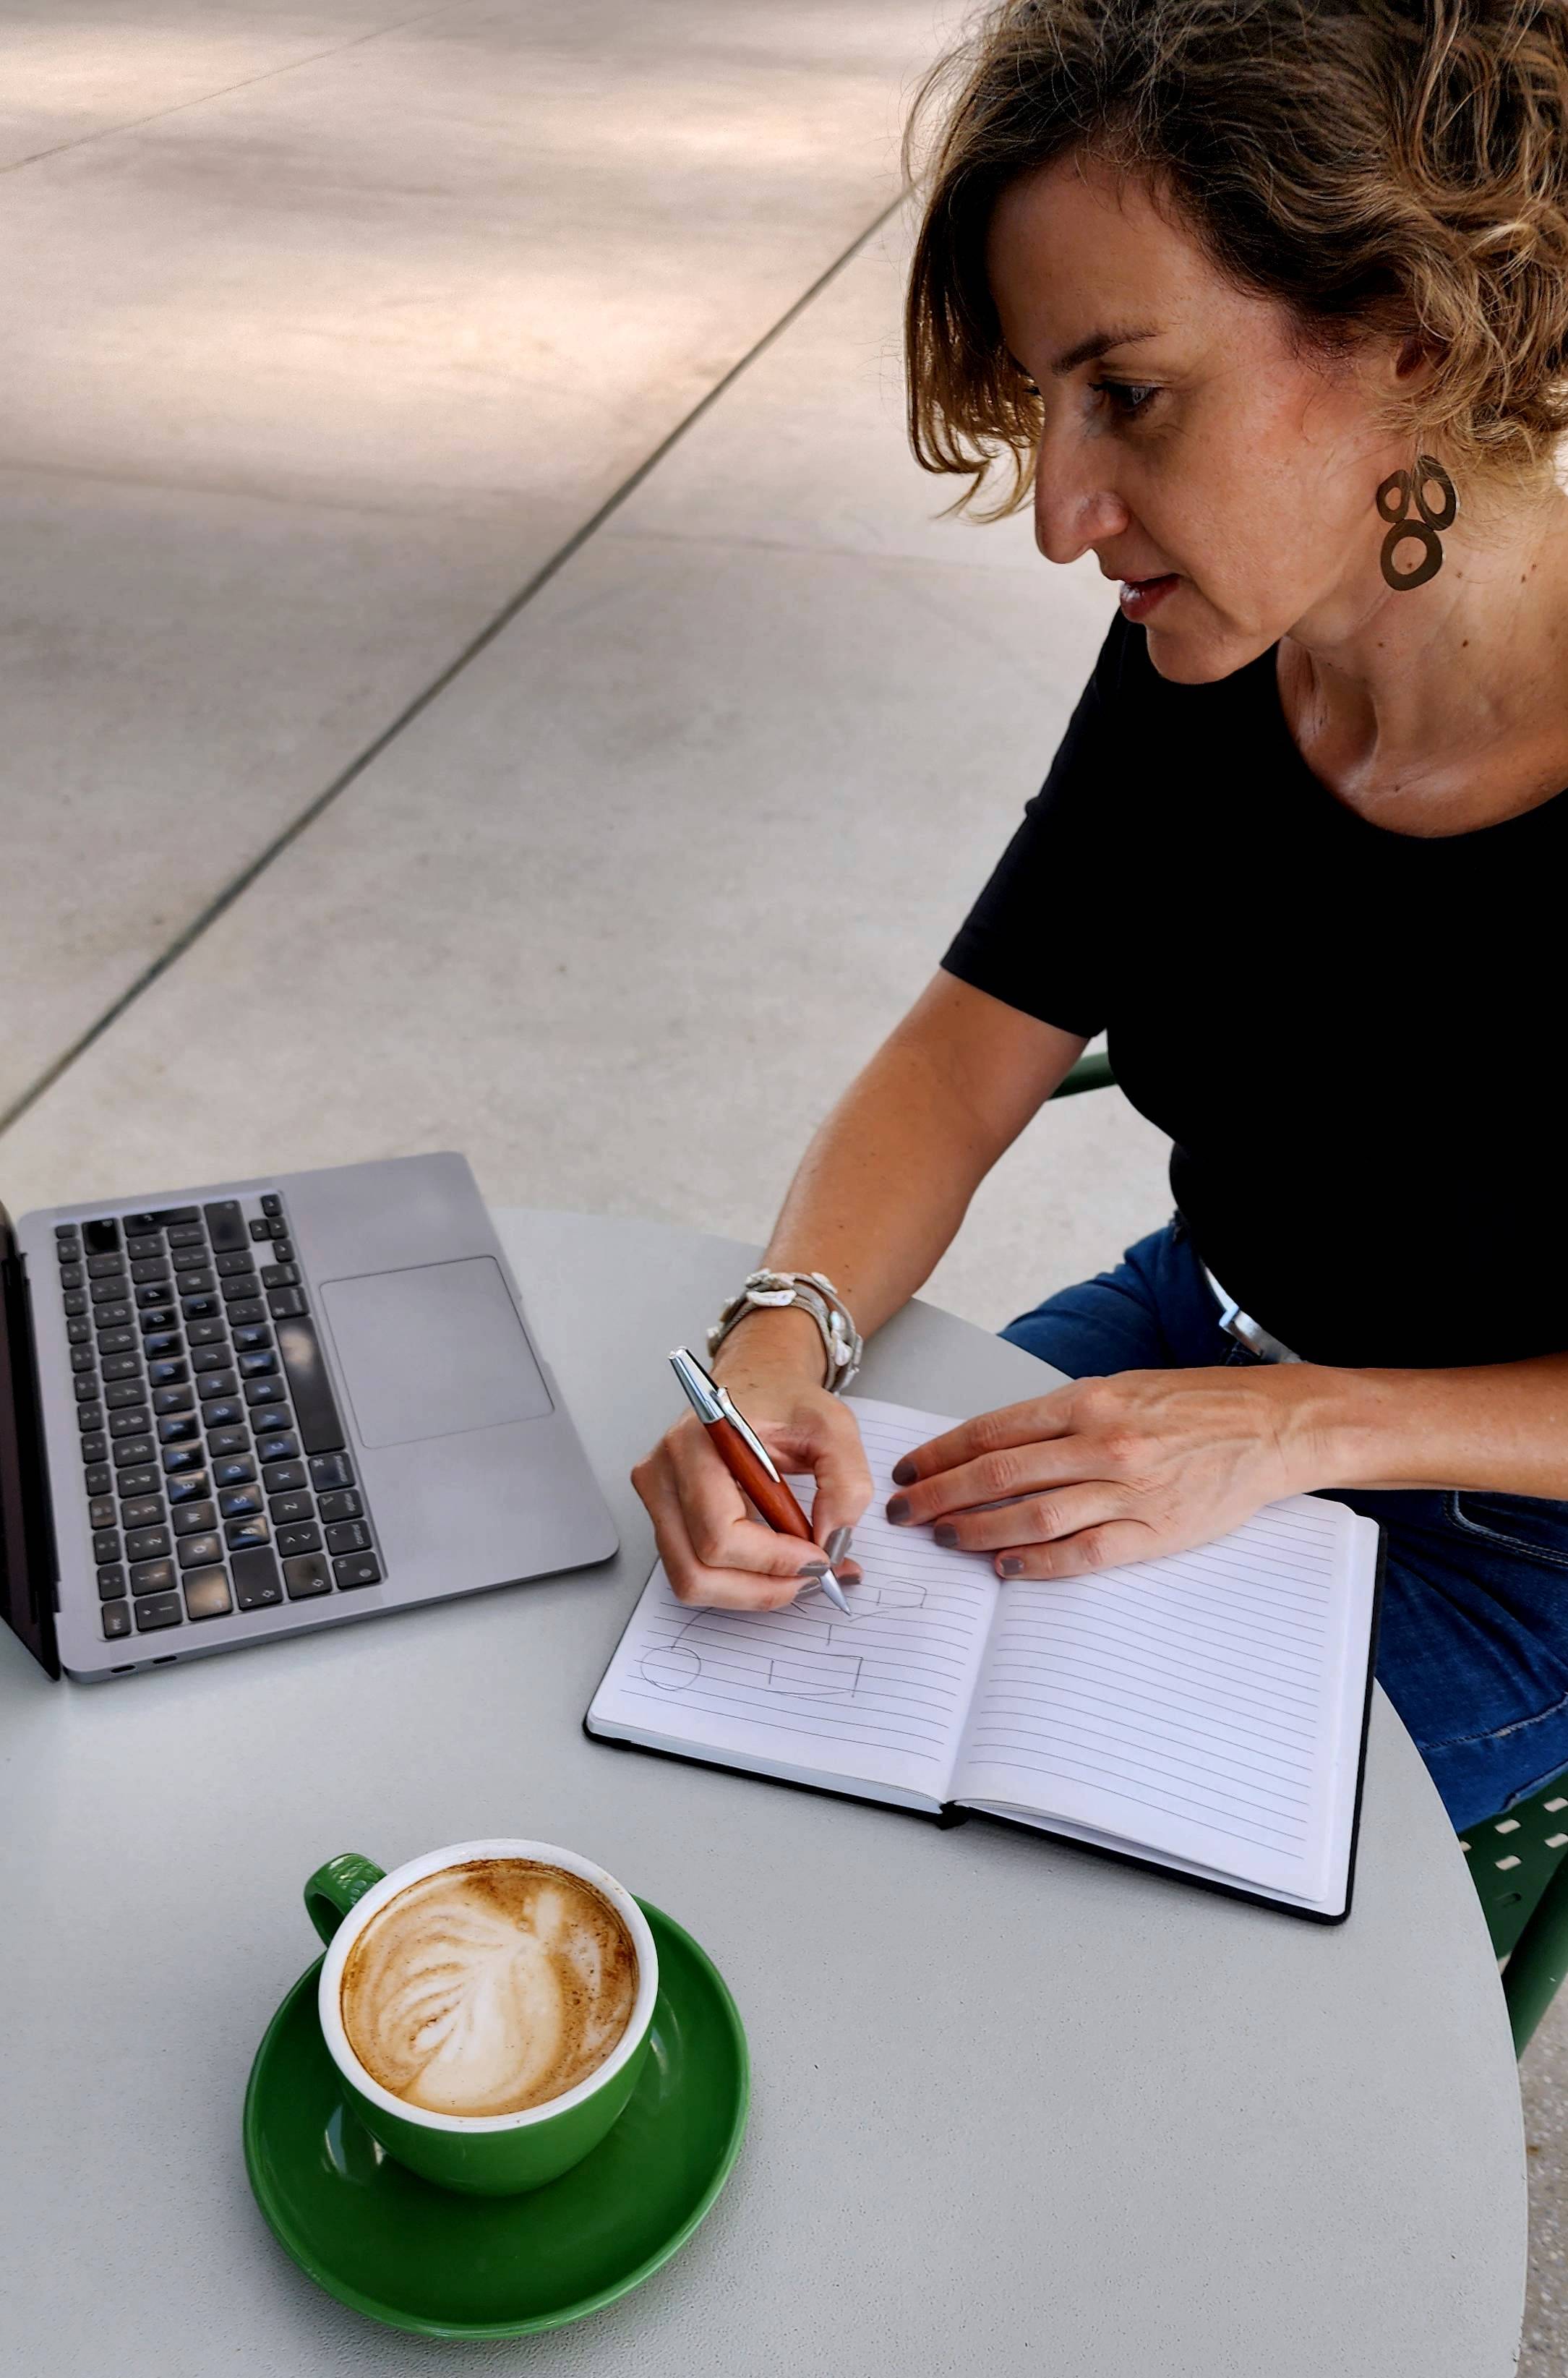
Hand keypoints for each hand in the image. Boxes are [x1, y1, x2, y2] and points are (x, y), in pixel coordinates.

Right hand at [631, 1329, 871, 1607]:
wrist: (756, 1380)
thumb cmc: (787, 1401)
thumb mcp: (834, 1428)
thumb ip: (846, 1484)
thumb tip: (832, 1544)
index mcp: (695, 1444)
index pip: (720, 1534)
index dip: (773, 1561)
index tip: (819, 1558)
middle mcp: (662, 1474)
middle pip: (696, 1570)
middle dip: (763, 1587)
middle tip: (813, 1575)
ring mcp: (656, 1499)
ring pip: (690, 1581)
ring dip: (750, 1591)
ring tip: (797, 1573)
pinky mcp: (664, 1517)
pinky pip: (693, 1570)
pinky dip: (738, 1583)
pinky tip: (776, 1566)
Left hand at [885, 1367, 1318, 1577]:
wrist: (1270, 1427)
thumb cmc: (1194, 1405)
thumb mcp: (1121, 1388)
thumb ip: (1061, 1416)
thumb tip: (995, 1447)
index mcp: (1089, 1400)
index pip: (993, 1430)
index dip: (941, 1453)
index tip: (909, 1469)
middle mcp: (1102, 1443)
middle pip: (998, 1474)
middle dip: (940, 1495)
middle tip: (904, 1512)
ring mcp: (1128, 1490)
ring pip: (1031, 1516)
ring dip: (978, 1530)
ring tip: (946, 1538)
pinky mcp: (1154, 1532)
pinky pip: (1081, 1553)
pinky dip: (1037, 1564)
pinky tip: (1005, 1568)